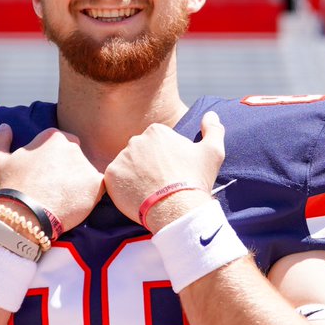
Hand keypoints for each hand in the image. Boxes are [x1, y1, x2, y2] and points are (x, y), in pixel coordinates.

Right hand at [0, 124, 104, 232]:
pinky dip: (89, 197)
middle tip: (53, 190)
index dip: (50, 163)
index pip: (58, 145)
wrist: (24, 215)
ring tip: (62, 201)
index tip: (43, 177)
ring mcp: (85, 165)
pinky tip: (74, 206)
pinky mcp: (96, 185)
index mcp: (52, 136)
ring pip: (86, 173)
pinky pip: (98, 189)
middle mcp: (72, 145)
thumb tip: (5, 127)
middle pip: (74, 158)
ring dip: (77, 184)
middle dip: (66, 170)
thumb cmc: (9, 187)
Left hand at [104, 111, 224, 228]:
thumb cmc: (195, 180)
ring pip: (127, 167)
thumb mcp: (213, 153)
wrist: (177, 209)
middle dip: (148, 166)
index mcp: (156, 131)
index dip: (166, 159)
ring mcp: (121, 158)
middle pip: (140, 153)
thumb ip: (213, 130)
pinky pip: (115, 180)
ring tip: (150, 192)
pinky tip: (137, 196)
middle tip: (161, 184)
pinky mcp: (111, 176)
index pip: (157, 143)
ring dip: (135, 177)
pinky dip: (123, 188)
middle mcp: (135, 140)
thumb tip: (211, 115)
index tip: (173, 172)